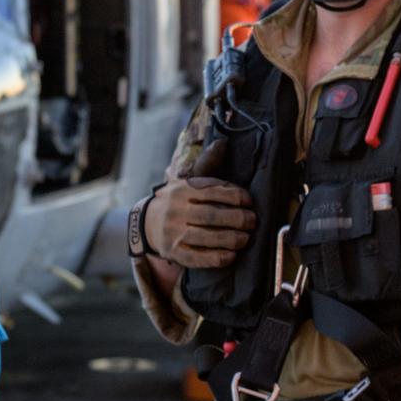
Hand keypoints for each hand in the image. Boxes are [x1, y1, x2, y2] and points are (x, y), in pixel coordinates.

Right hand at [144, 140, 255, 268]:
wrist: (148, 223)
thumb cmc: (178, 200)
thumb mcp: (188, 181)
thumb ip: (207, 164)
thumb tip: (223, 143)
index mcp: (181, 190)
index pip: (211, 191)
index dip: (234, 195)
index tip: (249, 201)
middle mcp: (176, 211)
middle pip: (211, 215)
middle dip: (236, 219)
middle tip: (252, 221)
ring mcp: (173, 234)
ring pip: (206, 237)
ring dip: (231, 239)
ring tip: (246, 238)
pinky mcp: (175, 253)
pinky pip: (198, 258)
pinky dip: (217, 257)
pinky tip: (231, 255)